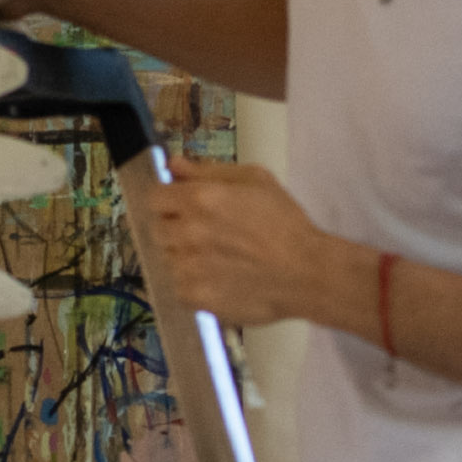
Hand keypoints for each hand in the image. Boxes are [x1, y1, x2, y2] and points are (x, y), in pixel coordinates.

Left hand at [128, 159, 349, 334]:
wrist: (307, 273)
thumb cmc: (286, 223)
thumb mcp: (255, 180)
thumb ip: (208, 171)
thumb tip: (173, 164)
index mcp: (201, 198)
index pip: (154, 198)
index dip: (168, 201)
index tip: (182, 207)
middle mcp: (188, 232)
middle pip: (157, 229)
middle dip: (176, 229)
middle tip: (206, 235)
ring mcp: (188, 267)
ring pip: (167, 259)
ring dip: (184, 257)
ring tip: (217, 259)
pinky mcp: (194, 297)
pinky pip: (177, 286)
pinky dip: (192, 283)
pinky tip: (218, 278)